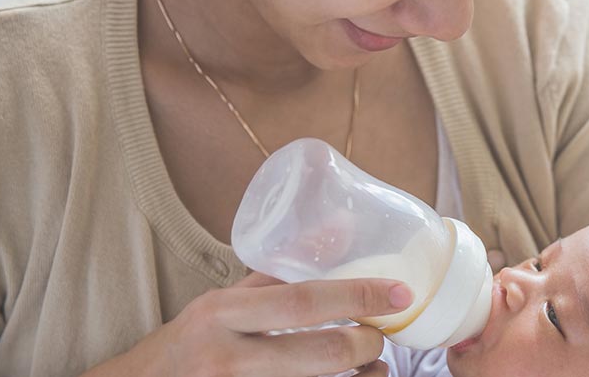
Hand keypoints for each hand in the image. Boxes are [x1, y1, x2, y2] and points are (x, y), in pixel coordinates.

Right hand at [84, 272, 412, 376]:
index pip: (301, 301)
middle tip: (382, 335)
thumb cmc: (189, 344)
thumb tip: (342, 225)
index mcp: (222, 313)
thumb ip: (278, 272)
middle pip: (321, 354)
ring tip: (374, 365)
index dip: (357, 296)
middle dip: (366, 344)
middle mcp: (228, 357)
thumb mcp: (222, 302)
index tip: (400, 293)